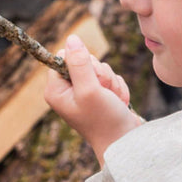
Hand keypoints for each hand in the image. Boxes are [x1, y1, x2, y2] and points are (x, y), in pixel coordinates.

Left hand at [45, 35, 141, 165]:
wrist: (125, 143)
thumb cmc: (105, 121)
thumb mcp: (90, 90)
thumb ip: (80, 64)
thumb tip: (72, 38)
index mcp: (56, 90)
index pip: (63, 57)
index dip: (81, 63)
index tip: (90, 80)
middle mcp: (69, 91)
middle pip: (84, 60)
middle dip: (100, 75)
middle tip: (103, 94)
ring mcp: (86, 93)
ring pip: (101, 69)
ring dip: (111, 83)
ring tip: (111, 102)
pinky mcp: (102, 95)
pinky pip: (112, 78)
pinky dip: (118, 90)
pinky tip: (117, 104)